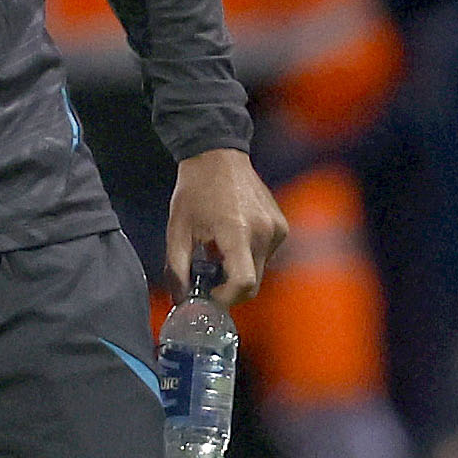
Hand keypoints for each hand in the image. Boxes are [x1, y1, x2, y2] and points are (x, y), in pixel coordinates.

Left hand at [167, 149, 287, 302]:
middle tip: (207, 279)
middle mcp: (264, 232)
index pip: (243, 283)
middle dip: (229, 290)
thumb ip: (176, 269)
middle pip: (253, 284)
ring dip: (238, 273)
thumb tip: (180, 301)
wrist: (217, 156)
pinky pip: (266, 256)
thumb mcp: (177, 230)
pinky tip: (230, 241)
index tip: (208, 296)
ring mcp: (276, 229)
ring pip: (260, 272)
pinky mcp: (281, 226)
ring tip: (215, 253)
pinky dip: (248, 258)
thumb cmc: (194, 191)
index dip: (225, 298)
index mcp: (237, 231)